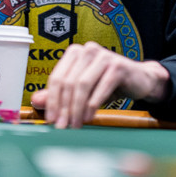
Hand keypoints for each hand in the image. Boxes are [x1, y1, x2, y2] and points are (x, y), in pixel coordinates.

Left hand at [30, 41, 169, 128]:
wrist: (140, 80)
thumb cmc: (108, 83)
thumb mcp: (82, 90)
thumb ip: (59, 94)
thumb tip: (35, 101)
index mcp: (75, 52)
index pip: (57, 77)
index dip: (52, 100)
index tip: (51, 120)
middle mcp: (87, 50)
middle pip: (68, 82)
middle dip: (64, 107)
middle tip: (63, 127)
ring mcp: (103, 56)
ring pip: (82, 85)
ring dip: (76, 108)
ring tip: (76, 124)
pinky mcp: (118, 65)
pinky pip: (100, 87)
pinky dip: (92, 104)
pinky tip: (89, 117)